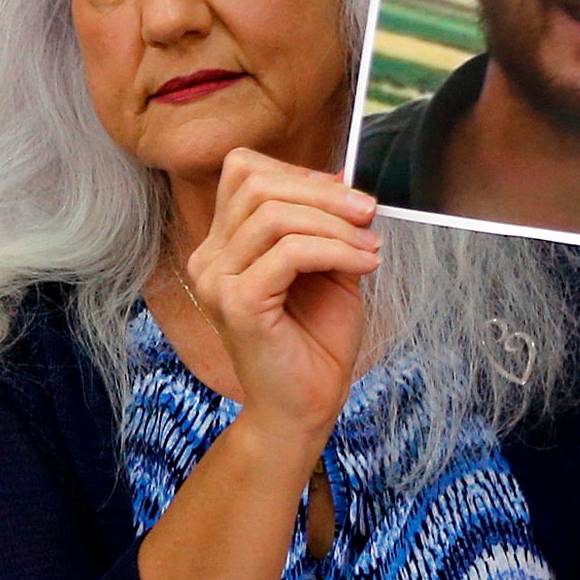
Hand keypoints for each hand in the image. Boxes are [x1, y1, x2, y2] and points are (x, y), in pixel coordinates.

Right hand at [182, 148, 380, 448]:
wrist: (304, 408)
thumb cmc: (314, 343)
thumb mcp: (326, 268)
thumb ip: (324, 225)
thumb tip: (341, 178)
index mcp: (223, 245)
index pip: (242, 172)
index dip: (297, 171)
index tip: (345, 196)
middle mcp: (209, 258)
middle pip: (258, 185)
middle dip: (324, 192)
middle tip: (368, 213)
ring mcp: (216, 281)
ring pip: (275, 216)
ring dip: (335, 224)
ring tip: (370, 246)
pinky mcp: (237, 303)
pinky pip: (290, 253)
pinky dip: (337, 250)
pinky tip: (365, 264)